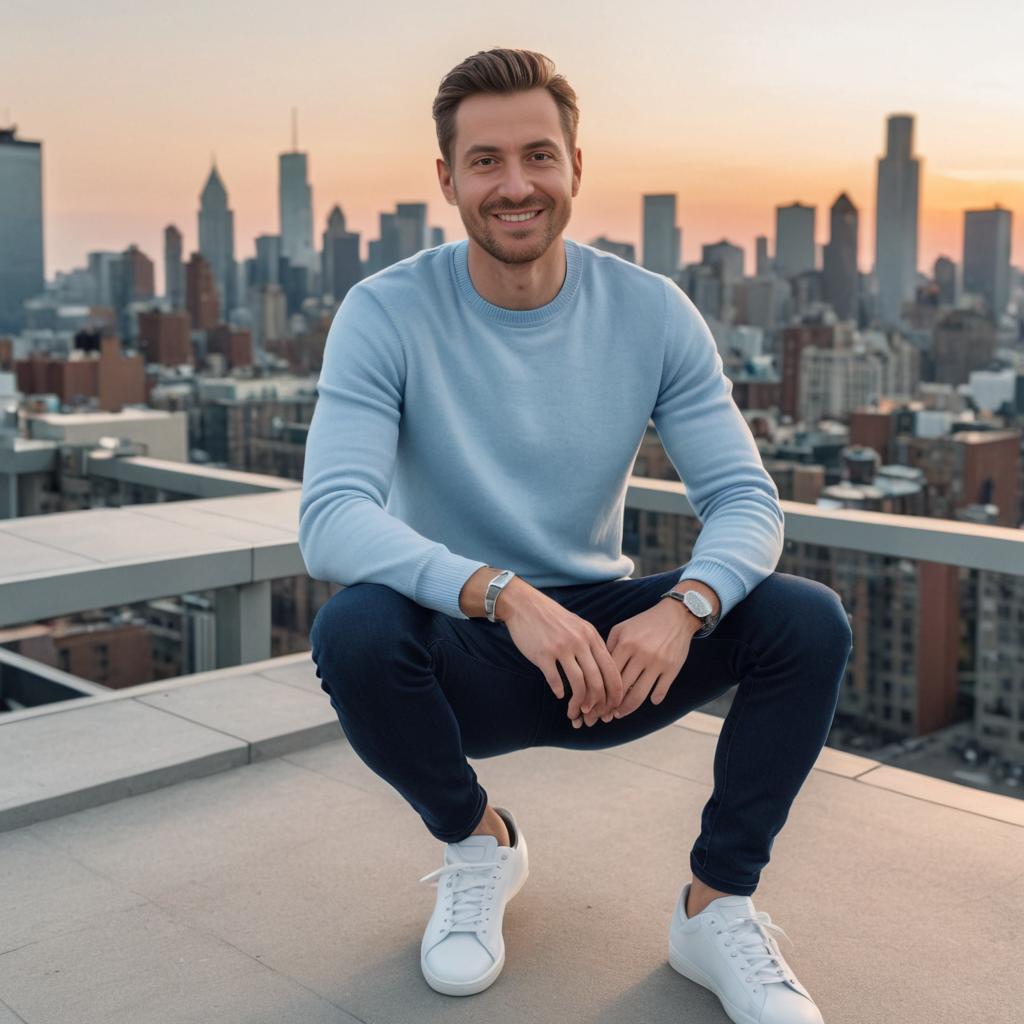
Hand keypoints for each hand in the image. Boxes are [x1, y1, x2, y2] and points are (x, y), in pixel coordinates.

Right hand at [502, 589, 623, 726]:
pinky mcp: (542, 653)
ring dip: (578, 702)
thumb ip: (592, 645)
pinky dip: (559, 691)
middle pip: (597, 680)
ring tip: (575, 711)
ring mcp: (561, 647)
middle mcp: (579, 642)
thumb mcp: (579, 626)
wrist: (525, 605)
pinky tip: (559, 695)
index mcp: (591, 636)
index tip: (612, 706)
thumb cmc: (553, 618)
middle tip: (593, 714)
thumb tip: (603, 672)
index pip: (611, 669)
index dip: (614, 692)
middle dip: (597, 703)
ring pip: (578, 683)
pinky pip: (555, 679)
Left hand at [581, 598, 696, 725]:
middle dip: (610, 705)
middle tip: (603, 715)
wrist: (675, 616)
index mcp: (625, 644)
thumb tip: (596, 671)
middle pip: (621, 688)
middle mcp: (641, 655)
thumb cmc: (644, 623)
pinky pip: (660, 692)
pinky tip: (649, 702)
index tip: (593, 702)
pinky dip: (654, 700)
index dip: (599, 691)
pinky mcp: (672, 669)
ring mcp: (657, 663)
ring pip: (639, 695)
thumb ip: (608, 647)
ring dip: (628, 709)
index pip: (608, 674)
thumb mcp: (621, 629)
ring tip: (620, 714)